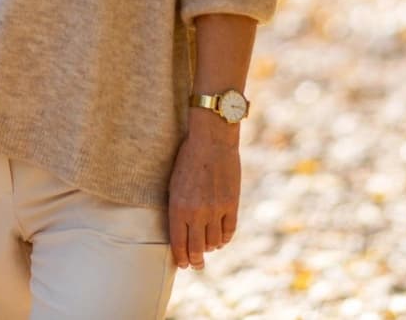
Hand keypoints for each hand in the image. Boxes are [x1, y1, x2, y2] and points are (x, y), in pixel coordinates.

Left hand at [167, 117, 241, 269]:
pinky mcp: (231, 204)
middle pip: (197, 249)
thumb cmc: (187, 160)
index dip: (181, 259)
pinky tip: (220, 239)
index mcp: (178, 208)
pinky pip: (229, 231)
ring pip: (214, 242)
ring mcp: (216, 210)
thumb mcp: (174, 185)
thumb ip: (177, 210)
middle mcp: (196, 213)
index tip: (183, 265)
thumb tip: (180, 233)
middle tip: (196, 265)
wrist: (212, 140)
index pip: (178, 245)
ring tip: (208, 247)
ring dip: (210, 248)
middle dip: (195, 261)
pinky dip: (224, 239)